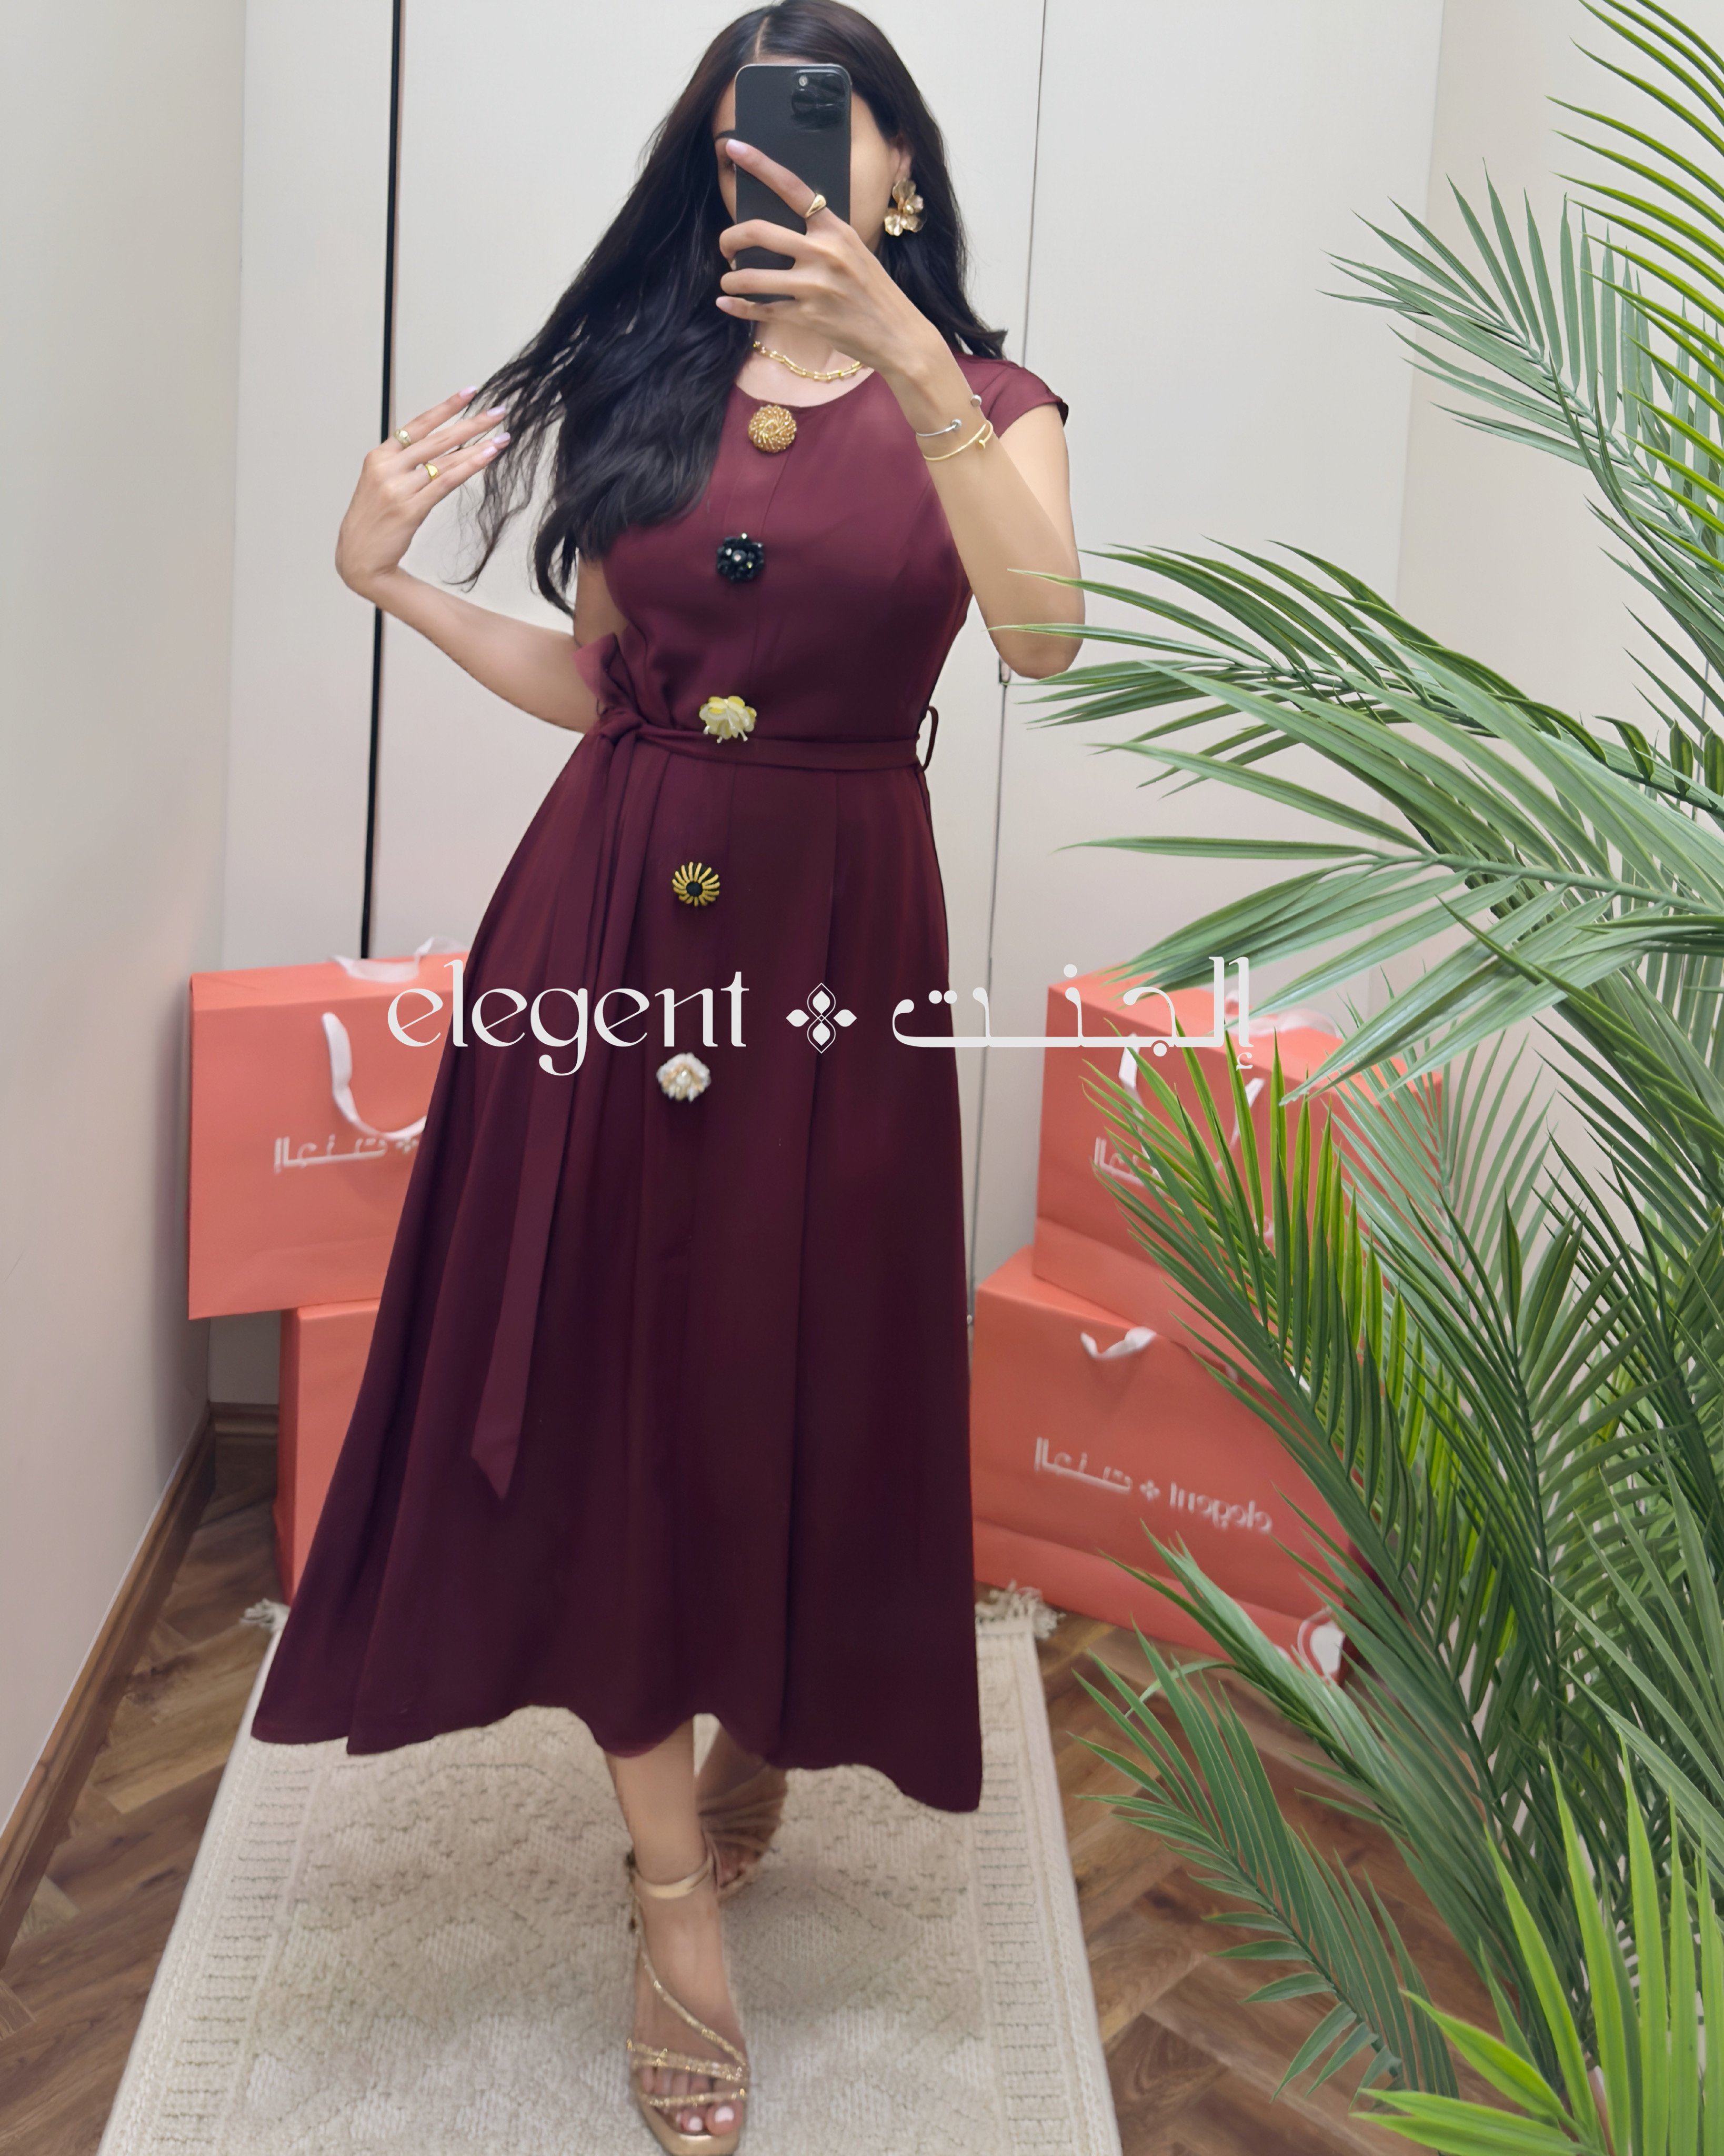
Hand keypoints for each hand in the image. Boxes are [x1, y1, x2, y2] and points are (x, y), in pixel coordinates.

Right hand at [335, 391, 508, 597]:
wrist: (360, 558)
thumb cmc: (375, 523)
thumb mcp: (382, 485)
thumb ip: (404, 466)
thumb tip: (439, 452)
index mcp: (379, 457)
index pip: (417, 425)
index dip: (445, 407)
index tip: (469, 392)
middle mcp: (387, 467)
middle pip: (436, 438)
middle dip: (470, 423)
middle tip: (497, 411)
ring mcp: (397, 487)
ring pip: (444, 460)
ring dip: (477, 446)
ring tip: (502, 436)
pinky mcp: (409, 509)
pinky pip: (445, 482)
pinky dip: (468, 468)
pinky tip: (487, 457)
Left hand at [716, 139, 941, 383]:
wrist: (899, 335)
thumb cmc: (875, 292)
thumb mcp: (855, 251)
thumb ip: (823, 237)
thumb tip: (783, 230)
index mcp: (835, 229)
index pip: (792, 187)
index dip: (760, 165)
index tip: (733, 147)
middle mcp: (823, 253)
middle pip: (758, 232)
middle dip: (730, 238)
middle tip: (726, 247)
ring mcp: (814, 287)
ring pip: (752, 276)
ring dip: (731, 279)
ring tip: (729, 281)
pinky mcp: (808, 317)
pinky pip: (760, 310)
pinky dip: (737, 307)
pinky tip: (725, 304)